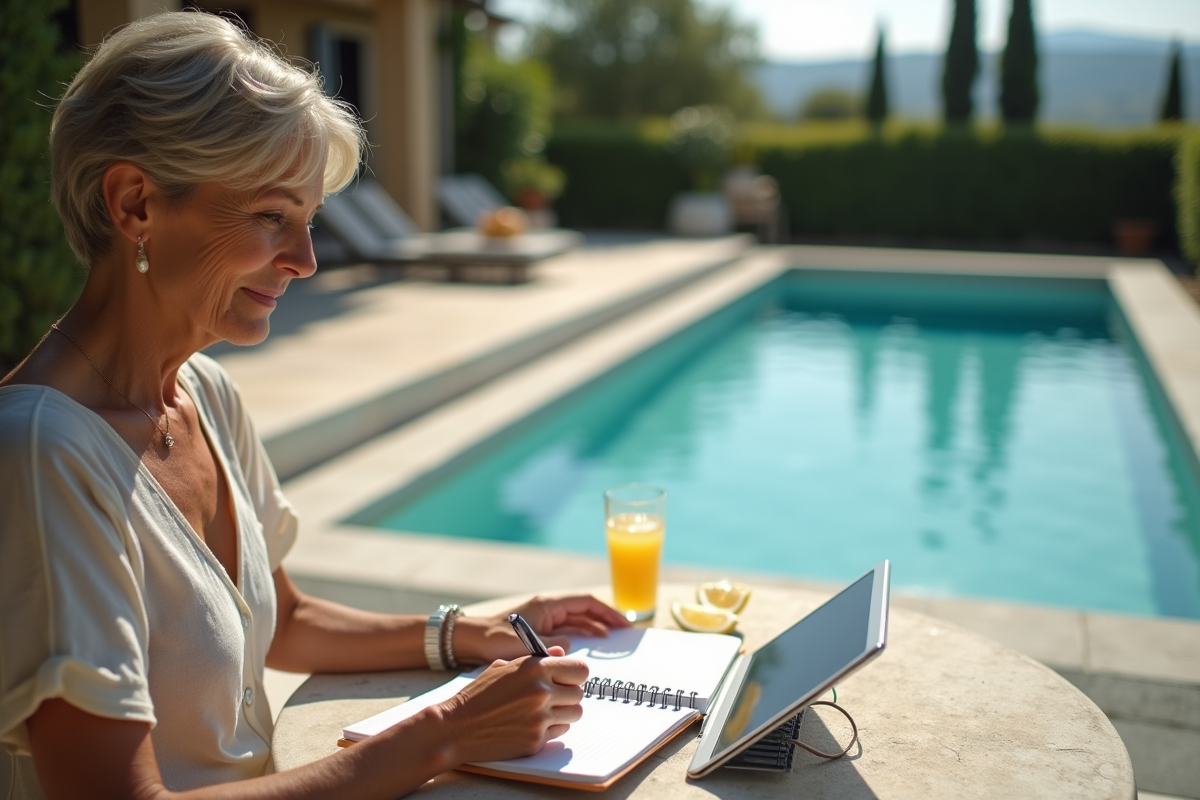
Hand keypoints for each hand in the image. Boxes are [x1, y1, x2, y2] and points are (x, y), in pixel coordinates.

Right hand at [436, 648, 588, 762]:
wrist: (456, 727)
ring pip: (575, 714)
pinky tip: (531, 723)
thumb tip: (562, 653)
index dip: (575, 674)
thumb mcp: (504, 667)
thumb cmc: (478, 695)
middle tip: (553, 696)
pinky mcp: (536, 741)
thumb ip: (537, 660)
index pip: (581, 670)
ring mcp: (540, 719)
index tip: (568, 678)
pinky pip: (560, 732)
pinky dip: (551, 728)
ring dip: (564, 712)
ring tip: (543, 710)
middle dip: (568, 694)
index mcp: (535, 669)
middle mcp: (541, 692)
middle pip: (579, 693)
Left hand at [455, 594, 630, 662]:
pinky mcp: (539, 630)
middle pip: (584, 610)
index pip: (586, 602)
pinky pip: (567, 630)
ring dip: (594, 628)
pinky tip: (589, 646)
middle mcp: (548, 609)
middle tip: (624, 633)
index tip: (623, 624)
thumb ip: (551, 645)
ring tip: (612, 640)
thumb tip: (571, 646)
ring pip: (577, 621)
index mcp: (547, 605)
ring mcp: (544, 619)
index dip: (607, 612)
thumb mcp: (526, 645)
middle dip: (605, 620)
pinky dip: (581, 636)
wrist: (471, 641)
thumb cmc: (495, 640)